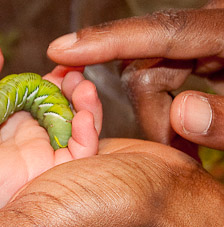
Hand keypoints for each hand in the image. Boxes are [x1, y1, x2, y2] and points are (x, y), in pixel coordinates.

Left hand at [0, 41, 99, 214]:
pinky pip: (77, 154)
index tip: (63, 63)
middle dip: (75, 91)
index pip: (44, 97)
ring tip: (81, 85)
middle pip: (65, 112)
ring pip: (76, 131)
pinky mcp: (42, 173)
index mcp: (9, 120)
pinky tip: (83, 113)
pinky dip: (87, 134)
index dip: (56, 80)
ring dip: (87, 107)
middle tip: (74, 74)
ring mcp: (36, 156)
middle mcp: (26, 139)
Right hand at [48, 0, 223, 149]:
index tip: (60, 50)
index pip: (158, 32)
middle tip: (177, 153)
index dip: (104, 42)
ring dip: (157, 118)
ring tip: (183, 150)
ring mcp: (203, 43)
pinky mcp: (199, 56)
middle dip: (152, 114)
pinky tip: (182, 134)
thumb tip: (180, 113)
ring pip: (149, 76)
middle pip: (147, 65)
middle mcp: (210, 31)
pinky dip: (164, 110)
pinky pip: (161, 78)